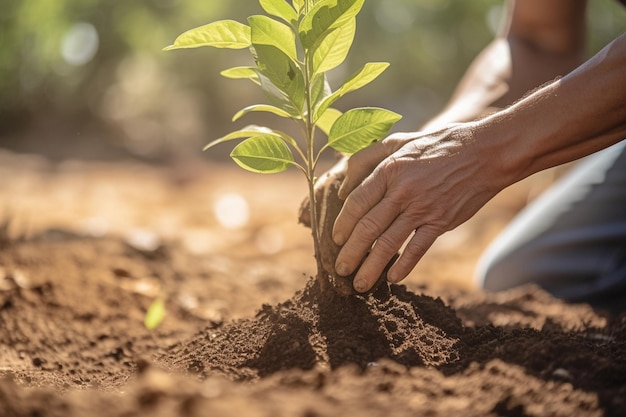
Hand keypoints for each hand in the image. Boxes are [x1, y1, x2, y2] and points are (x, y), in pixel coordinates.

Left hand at [333, 123, 501, 292]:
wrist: (485, 153)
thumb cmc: (438, 146)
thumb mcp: (399, 141)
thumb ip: (366, 159)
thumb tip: (344, 188)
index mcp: (389, 170)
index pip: (357, 202)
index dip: (343, 223)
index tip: (335, 239)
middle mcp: (402, 191)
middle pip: (368, 227)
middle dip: (351, 252)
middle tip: (340, 269)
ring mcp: (423, 208)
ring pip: (389, 243)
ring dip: (371, 267)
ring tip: (360, 284)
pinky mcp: (441, 222)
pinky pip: (418, 248)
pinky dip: (404, 265)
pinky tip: (392, 278)